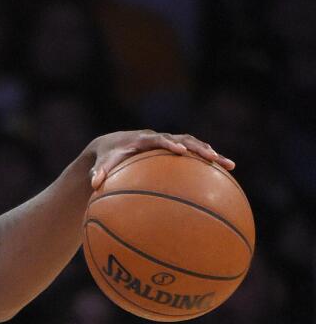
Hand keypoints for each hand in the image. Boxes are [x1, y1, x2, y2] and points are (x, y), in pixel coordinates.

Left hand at [88, 130, 234, 189]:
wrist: (113, 144)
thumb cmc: (107, 157)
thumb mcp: (102, 164)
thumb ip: (99, 173)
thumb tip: (94, 185)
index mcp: (144, 140)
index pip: (159, 140)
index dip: (170, 144)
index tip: (180, 151)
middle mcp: (160, 138)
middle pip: (185, 139)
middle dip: (199, 148)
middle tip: (213, 158)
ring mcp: (170, 142)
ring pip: (196, 145)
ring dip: (212, 154)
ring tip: (229, 166)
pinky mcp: (176, 149)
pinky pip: (195, 155)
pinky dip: (208, 163)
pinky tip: (224, 175)